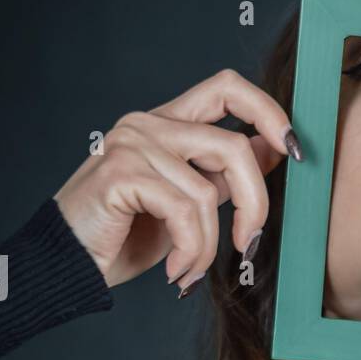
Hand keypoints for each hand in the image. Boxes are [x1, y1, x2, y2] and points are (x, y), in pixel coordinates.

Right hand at [53, 68, 302, 290]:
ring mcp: (133, 144)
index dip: (268, 111)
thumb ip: (223, 174)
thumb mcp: (186, 203)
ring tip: (190, 269)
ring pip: (210, 192)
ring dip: (210, 246)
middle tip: (249, 244)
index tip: (294, 150)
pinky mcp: (122, 173)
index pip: (228, 88)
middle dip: (257, 203)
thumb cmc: (124, 236)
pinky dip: (190, 252)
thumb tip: (273, 151)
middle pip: (233, 145)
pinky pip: (185, 213)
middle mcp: (149, 124)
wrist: (66, 263)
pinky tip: (175, 271)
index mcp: (167, 122)